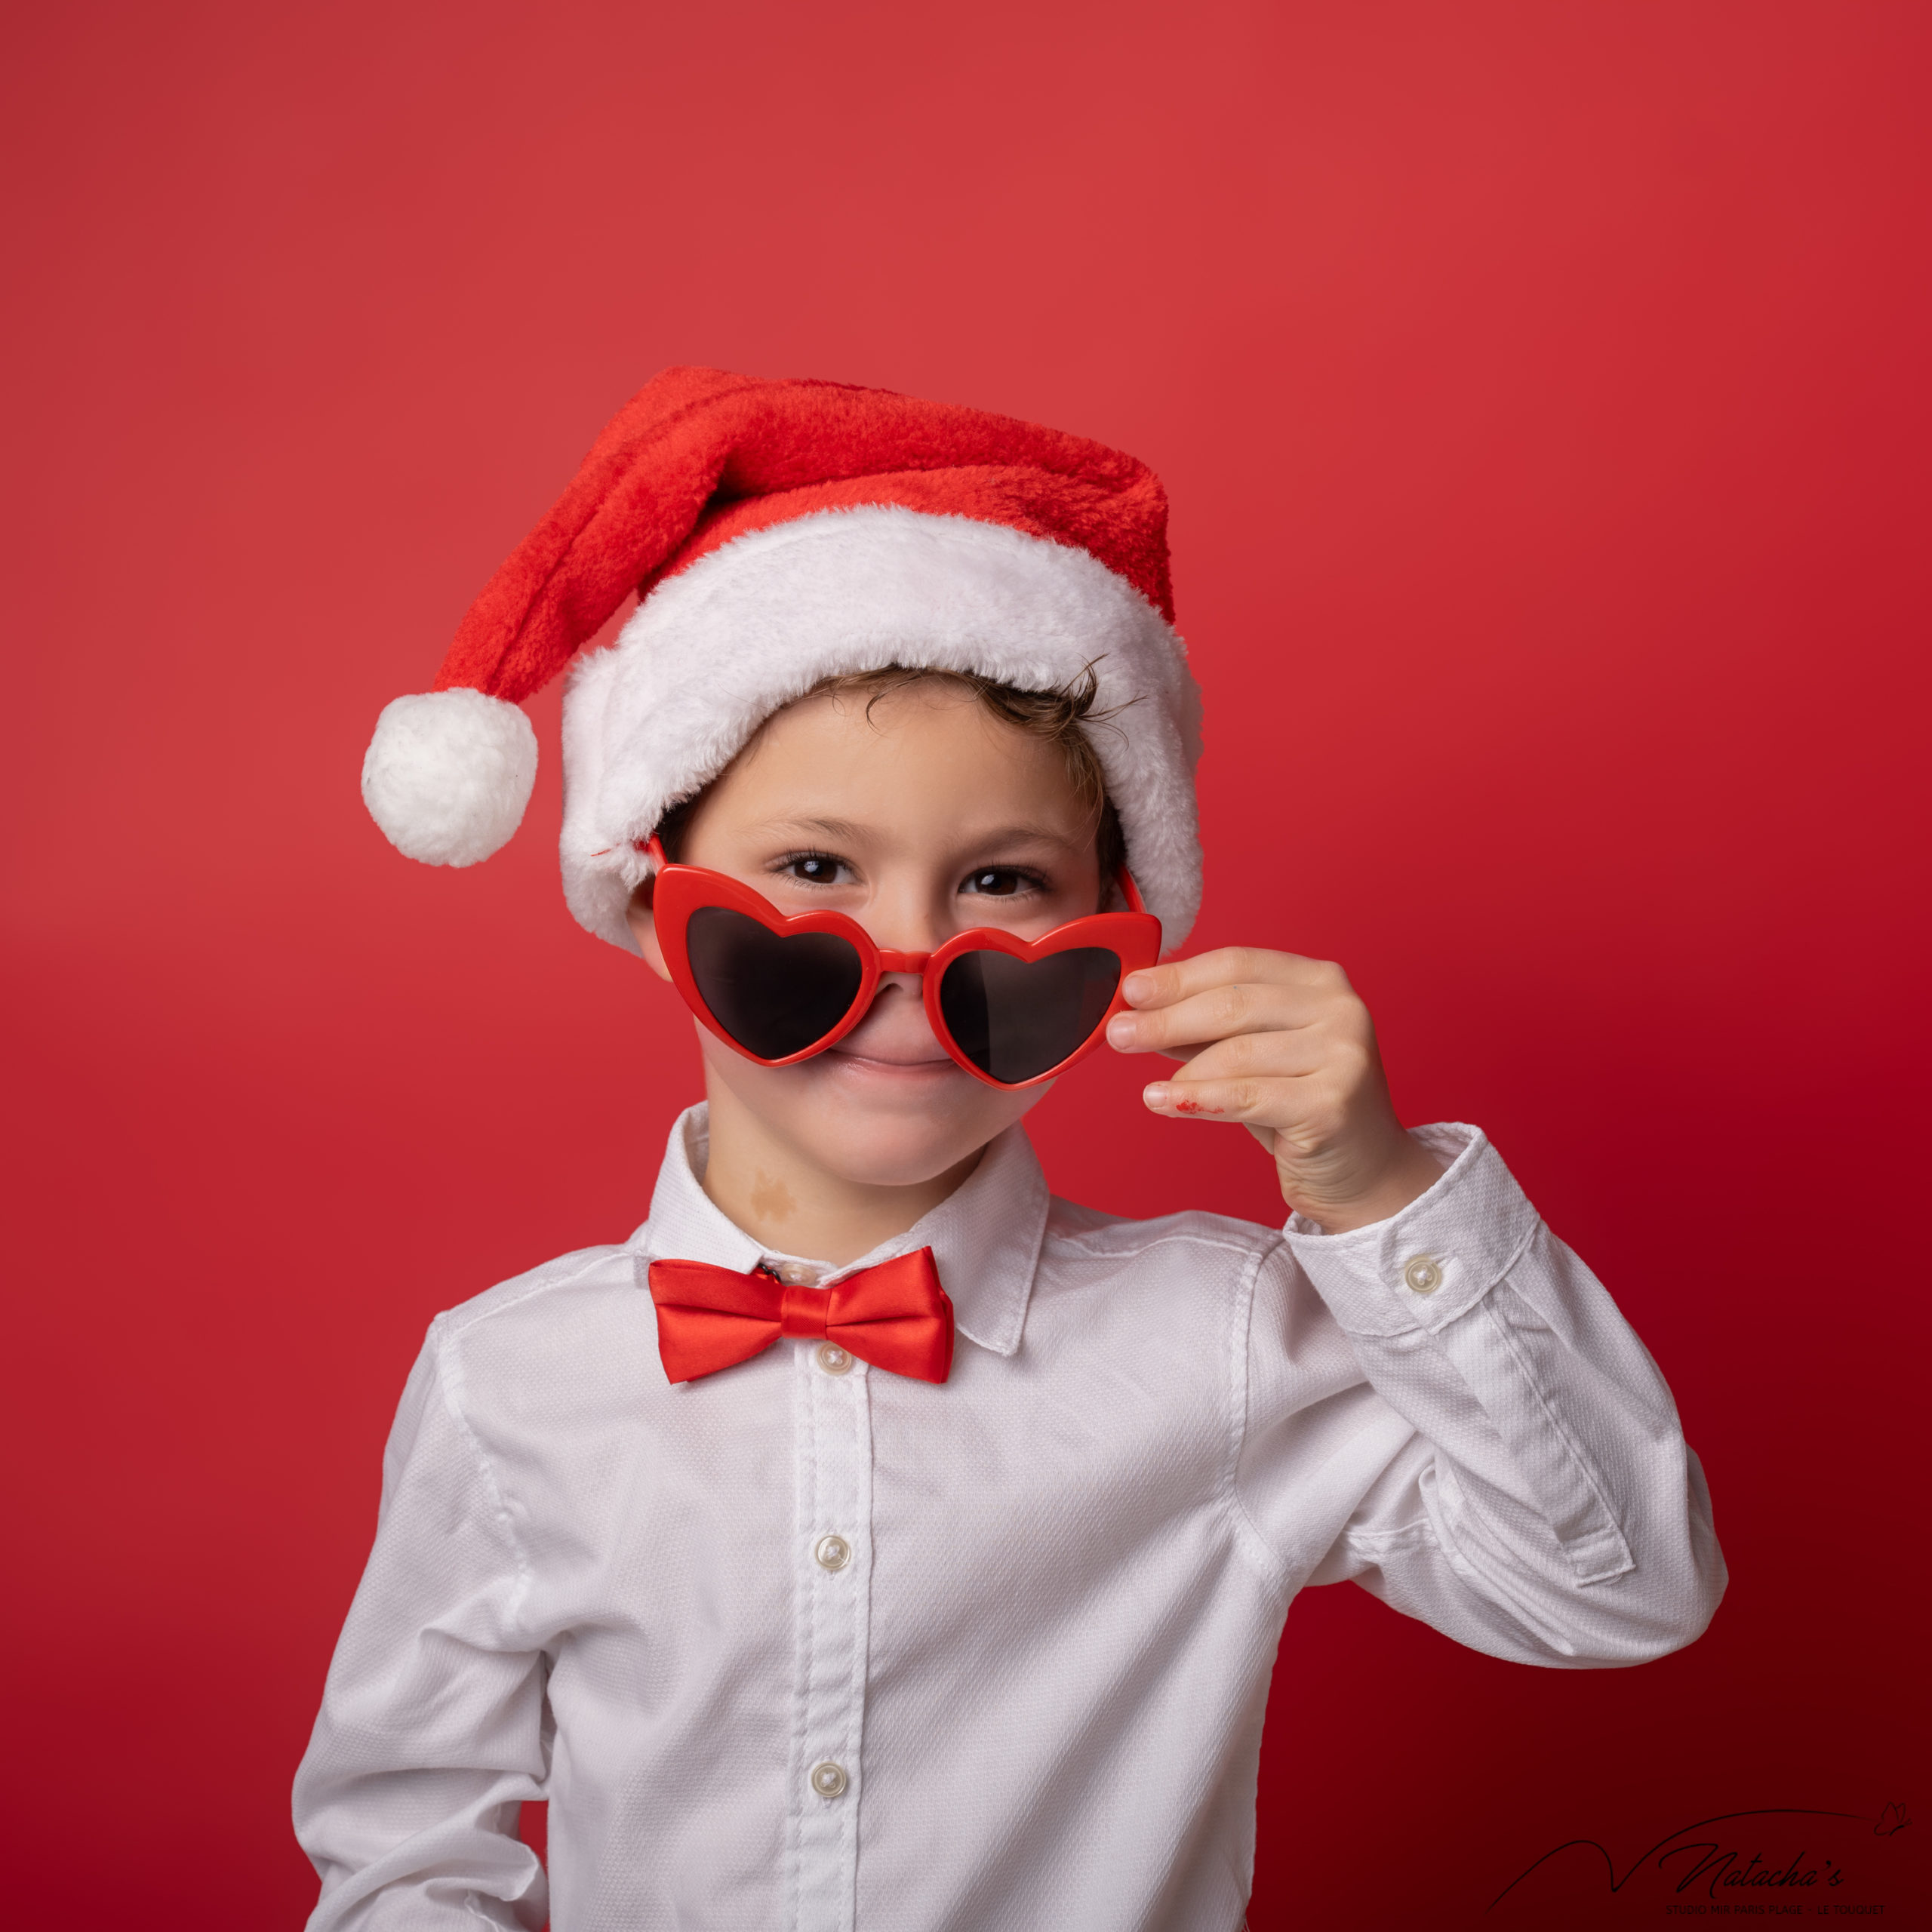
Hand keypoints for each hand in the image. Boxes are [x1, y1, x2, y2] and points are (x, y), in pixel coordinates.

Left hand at [1104, 948, 1444, 1231]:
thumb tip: (1139, 1007)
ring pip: (1237, 1053)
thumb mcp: (1253, 1056)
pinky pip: (1248, 1096)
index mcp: (1319, 981)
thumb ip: (1207, 1029)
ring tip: (1147, 1085)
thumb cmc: (1300, 1107)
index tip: (1131, 990)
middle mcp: (1339, 1008)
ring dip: (1182, 1069)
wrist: (1364, 1173)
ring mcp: (1343, 1054)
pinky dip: (1197, 1099)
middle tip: (1118, 1033)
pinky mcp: (1335, 1103)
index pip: (1237, 963)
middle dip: (1167, 1018)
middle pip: (1234, 1004)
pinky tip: (1161, 1101)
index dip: (1179, 976)